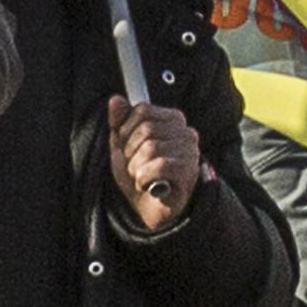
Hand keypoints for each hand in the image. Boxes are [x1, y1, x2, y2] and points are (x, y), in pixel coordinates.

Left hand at [106, 97, 201, 229]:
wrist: (148, 207)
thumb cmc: (138, 172)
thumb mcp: (122, 144)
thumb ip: (119, 121)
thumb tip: (116, 99)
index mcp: (172, 119)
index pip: (143, 110)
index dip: (126, 129)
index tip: (126, 145)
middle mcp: (186, 132)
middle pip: (146, 129)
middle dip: (130, 150)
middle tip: (133, 164)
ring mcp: (191, 152)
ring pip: (151, 148)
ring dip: (136, 166)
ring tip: (140, 176)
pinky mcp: (190, 172)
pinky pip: (160, 166)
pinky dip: (144, 177)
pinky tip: (146, 184)